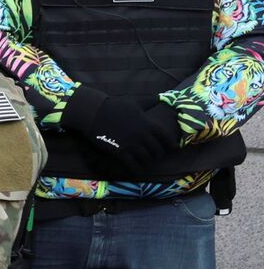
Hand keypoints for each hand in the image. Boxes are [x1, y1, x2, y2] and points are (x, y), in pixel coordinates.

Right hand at [59, 86, 177, 166]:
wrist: (95, 113)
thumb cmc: (115, 105)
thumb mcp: (135, 101)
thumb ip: (150, 100)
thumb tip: (162, 97)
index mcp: (148, 124)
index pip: (166, 136)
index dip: (171, 143)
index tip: (173, 148)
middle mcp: (143, 136)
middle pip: (157, 150)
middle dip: (158, 154)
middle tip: (156, 156)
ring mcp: (132, 145)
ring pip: (146, 159)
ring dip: (148, 162)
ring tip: (147, 163)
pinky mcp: (120, 152)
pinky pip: (132, 164)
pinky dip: (136, 169)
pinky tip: (137, 171)